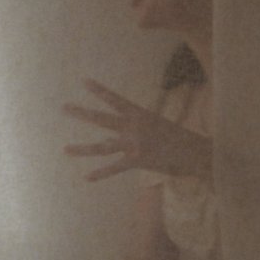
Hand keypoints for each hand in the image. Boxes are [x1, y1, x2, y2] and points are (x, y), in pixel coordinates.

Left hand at [64, 80, 212, 181]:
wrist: (195, 151)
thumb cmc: (177, 138)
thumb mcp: (155, 125)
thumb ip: (133, 128)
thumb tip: (111, 135)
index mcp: (140, 114)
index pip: (115, 99)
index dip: (99, 90)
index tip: (83, 81)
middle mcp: (134, 126)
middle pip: (102, 118)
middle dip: (82, 113)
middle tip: (64, 107)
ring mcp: (134, 143)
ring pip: (102, 147)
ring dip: (82, 149)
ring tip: (65, 149)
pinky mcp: (137, 160)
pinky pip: (114, 167)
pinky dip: (101, 173)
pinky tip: (87, 177)